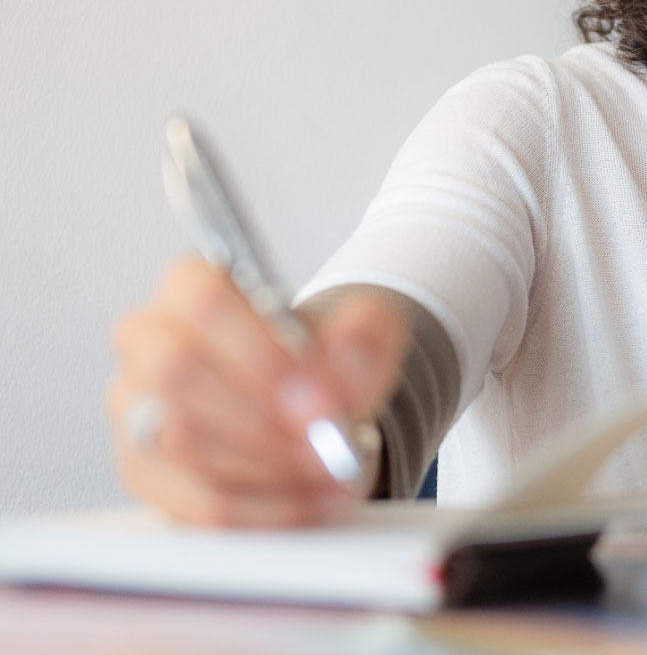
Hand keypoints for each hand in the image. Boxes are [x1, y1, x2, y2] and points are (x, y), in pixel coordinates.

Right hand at [106, 257, 406, 526]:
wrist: (311, 403)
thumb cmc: (322, 356)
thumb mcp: (363, 328)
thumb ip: (363, 332)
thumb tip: (348, 357)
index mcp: (192, 284)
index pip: (204, 305)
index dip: (261, 353)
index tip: (318, 394)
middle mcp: (149, 341)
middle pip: (178, 375)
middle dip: (261, 416)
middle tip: (325, 438)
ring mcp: (136, 409)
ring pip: (181, 443)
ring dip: (268, 465)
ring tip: (332, 469)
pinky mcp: (145, 472)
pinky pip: (192, 502)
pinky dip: (262, 507)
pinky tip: (311, 500)